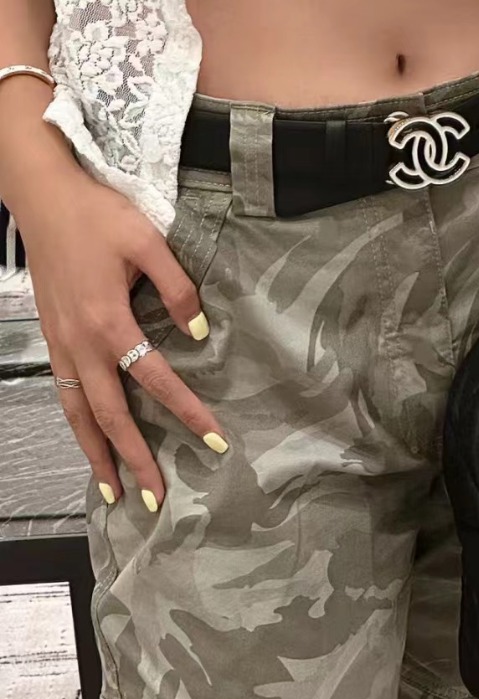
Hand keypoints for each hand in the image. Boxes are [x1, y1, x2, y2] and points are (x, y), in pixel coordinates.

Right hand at [18, 164, 227, 507]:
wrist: (41, 195)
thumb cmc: (95, 213)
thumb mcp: (145, 239)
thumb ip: (176, 287)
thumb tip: (200, 331)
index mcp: (109, 322)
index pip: (156, 379)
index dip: (188, 413)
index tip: (215, 441)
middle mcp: (82, 344)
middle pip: (111, 417)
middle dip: (134, 460)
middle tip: (155, 499)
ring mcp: (62, 346)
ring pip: (80, 416)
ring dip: (98, 458)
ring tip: (115, 494)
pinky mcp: (53, 341)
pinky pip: (66, 398)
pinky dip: (79, 430)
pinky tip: (92, 448)